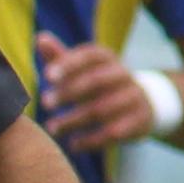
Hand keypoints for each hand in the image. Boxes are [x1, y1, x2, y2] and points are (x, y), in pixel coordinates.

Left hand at [34, 39, 164, 149]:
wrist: (143, 104)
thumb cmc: (100, 83)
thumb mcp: (83, 69)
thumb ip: (61, 57)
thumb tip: (39, 37)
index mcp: (107, 58)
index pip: (89, 56)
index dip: (69, 64)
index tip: (47, 76)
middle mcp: (123, 74)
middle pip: (95, 81)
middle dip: (69, 92)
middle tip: (45, 102)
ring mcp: (134, 98)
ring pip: (102, 109)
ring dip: (74, 120)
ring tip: (52, 128)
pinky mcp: (139, 121)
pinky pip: (114, 132)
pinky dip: (91, 140)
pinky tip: (73, 145)